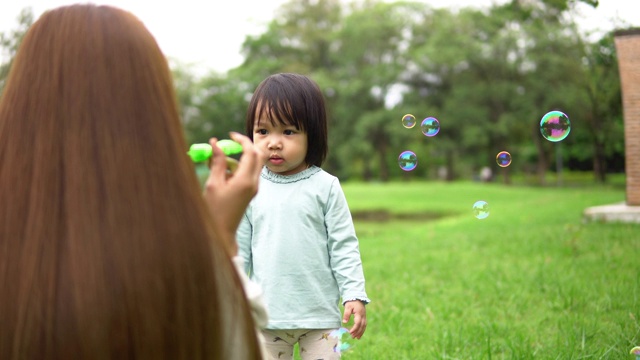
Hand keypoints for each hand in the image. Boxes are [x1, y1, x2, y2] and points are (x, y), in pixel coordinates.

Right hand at [203, 132, 263, 255]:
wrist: (222, 232)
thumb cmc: (214, 210)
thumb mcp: (214, 184)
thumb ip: (217, 162)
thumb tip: (216, 143)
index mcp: (245, 180)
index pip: (251, 152)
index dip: (242, 140)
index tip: (230, 135)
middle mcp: (254, 183)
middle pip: (258, 155)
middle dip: (245, 146)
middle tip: (229, 143)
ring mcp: (253, 187)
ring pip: (252, 164)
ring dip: (237, 158)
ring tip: (214, 162)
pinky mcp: (250, 190)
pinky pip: (247, 173)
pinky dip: (236, 168)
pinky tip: (219, 173)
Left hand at [342, 300, 366, 338]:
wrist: (357, 297)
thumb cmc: (352, 302)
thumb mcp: (348, 307)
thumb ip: (346, 314)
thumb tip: (344, 322)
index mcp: (359, 313)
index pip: (358, 323)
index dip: (354, 328)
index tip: (350, 332)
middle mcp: (363, 316)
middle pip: (362, 326)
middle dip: (358, 332)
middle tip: (353, 337)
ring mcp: (364, 316)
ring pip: (364, 326)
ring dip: (361, 332)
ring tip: (357, 338)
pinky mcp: (364, 317)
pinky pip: (364, 324)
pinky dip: (362, 330)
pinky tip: (359, 333)